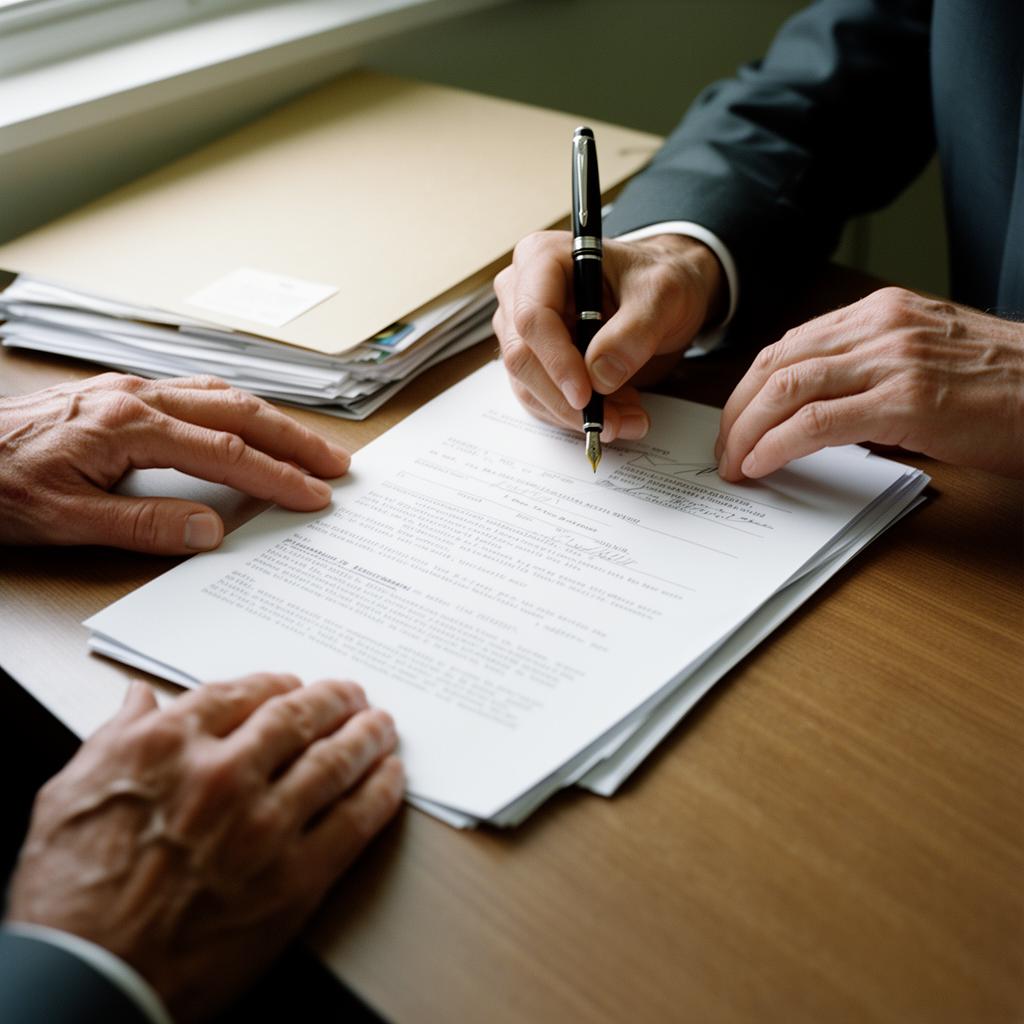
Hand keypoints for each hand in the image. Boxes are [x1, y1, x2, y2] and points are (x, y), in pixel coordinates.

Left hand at [0, 373, 350, 553]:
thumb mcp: (65, 521)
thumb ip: (144, 524)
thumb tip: (211, 529)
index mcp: (128, 426)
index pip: (226, 454)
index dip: (278, 478)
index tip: (315, 496)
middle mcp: (136, 397)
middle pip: (238, 411)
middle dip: (294, 439)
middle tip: (337, 464)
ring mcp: (128, 389)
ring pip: (220, 394)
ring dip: (271, 420)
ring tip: (307, 444)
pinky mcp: (118, 394)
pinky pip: (195, 392)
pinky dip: (236, 408)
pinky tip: (246, 420)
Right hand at [4, 673, 403, 1021]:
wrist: (87, 985)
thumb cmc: (68, 897)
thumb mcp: (68, 796)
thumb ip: (114, 736)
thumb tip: (140, 698)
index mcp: (166, 747)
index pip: (240, 693)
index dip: (276, 684)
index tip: (292, 685)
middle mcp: (222, 774)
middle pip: (298, 717)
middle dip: (334, 699)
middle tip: (353, 694)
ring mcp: (265, 826)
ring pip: (336, 759)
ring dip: (368, 735)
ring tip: (382, 725)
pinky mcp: (297, 878)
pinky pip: (356, 820)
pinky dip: (382, 791)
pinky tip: (391, 776)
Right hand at [493, 231, 725, 440]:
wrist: (660, 295)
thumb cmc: (657, 281)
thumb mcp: (663, 295)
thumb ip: (634, 332)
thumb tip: (599, 376)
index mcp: (542, 259)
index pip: (532, 318)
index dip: (556, 362)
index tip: (587, 396)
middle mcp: (521, 292)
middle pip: (523, 358)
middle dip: (567, 399)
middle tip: (614, 422)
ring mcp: (521, 330)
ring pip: (529, 386)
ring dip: (575, 414)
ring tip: (628, 417)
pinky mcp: (534, 360)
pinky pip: (541, 399)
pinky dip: (576, 416)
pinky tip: (615, 412)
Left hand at [716, 288, 1023, 479]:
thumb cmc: (1005, 386)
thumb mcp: (927, 359)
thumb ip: (871, 371)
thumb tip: (814, 410)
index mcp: (881, 312)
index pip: (789, 345)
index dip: (750, 387)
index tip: (735, 421)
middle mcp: (880, 325)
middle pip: (776, 363)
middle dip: (737, 411)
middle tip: (722, 448)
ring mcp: (893, 359)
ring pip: (786, 387)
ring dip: (747, 431)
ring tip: (733, 464)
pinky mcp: (907, 400)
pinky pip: (816, 421)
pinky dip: (777, 445)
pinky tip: (761, 464)